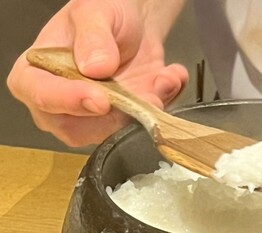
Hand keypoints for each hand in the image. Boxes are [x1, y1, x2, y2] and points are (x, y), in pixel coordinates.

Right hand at [7, 0, 187, 146]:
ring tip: (162, 79)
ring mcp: (91, 122)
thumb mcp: (94, 11)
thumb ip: (93, 36)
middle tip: (143, 93)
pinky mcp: (121, 127)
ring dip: (144, 110)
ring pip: (114, 134)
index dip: (70, 101)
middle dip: (116, 115)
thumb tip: (95, 68)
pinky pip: (141, 129)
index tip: (100, 99)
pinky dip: (162, 105)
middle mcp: (59, 107)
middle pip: (78, 129)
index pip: (42, 96)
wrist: (133, 26)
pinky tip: (169, 79)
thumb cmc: (101, 16)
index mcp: (35, 75)